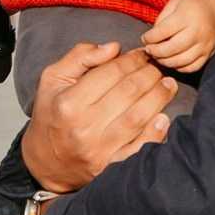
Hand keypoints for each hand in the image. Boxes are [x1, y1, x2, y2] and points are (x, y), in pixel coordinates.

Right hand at [21, 43, 173, 192]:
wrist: (46, 162)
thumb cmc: (52, 115)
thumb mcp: (53, 80)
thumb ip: (80, 57)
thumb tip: (114, 47)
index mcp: (69, 103)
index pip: (111, 73)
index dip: (132, 59)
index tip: (143, 54)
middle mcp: (84, 127)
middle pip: (129, 92)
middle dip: (150, 74)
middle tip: (158, 67)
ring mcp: (98, 150)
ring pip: (138, 117)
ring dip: (159, 97)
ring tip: (168, 85)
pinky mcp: (110, 167)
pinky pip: (139, 149)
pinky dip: (155, 133)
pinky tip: (164, 118)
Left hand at [141, 0, 214, 72]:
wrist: (214, 7)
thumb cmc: (189, 5)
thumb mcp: (173, 4)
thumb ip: (161, 22)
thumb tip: (151, 41)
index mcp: (187, 15)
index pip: (164, 30)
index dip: (151, 37)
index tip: (145, 38)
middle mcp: (198, 30)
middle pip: (173, 48)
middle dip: (157, 52)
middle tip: (150, 50)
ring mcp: (205, 44)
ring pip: (183, 60)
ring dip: (166, 62)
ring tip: (159, 57)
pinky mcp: (209, 53)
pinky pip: (193, 67)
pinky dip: (180, 67)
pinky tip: (173, 60)